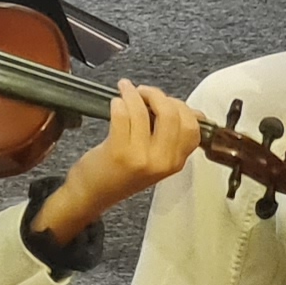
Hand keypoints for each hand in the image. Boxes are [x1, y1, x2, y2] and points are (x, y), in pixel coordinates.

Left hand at [35, 83, 207, 239]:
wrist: (93, 194)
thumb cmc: (122, 173)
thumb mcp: (157, 160)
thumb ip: (171, 137)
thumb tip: (188, 109)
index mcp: (176, 162)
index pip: (192, 127)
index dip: (180, 107)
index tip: (165, 100)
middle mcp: (162, 161)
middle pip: (171, 114)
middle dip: (157, 95)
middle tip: (144, 92)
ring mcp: (141, 157)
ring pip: (143, 111)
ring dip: (132, 94)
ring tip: (126, 90)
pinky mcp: (118, 151)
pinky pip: (122, 115)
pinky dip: (118, 102)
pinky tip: (116, 103)